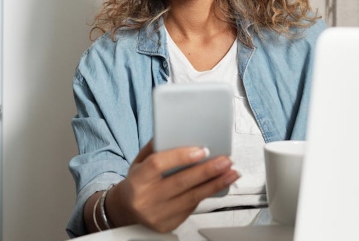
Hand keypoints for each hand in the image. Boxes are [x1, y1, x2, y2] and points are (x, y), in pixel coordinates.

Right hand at [106, 139, 238, 232]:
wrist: (127, 209)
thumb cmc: (138, 182)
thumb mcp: (139, 162)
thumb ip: (156, 148)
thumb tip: (178, 134)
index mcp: (137, 180)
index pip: (158, 165)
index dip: (180, 156)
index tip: (201, 150)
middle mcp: (146, 199)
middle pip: (180, 183)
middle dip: (207, 171)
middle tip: (224, 161)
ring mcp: (158, 214)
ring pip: (192, 198)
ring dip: (215, 184)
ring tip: (230, 173)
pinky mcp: (168, 225)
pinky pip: (192, 208)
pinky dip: (206, 194)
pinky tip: (218, 185)